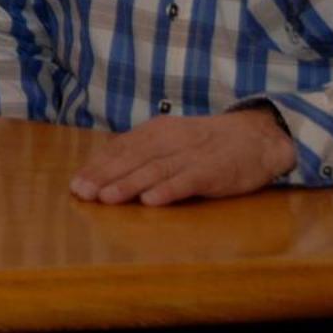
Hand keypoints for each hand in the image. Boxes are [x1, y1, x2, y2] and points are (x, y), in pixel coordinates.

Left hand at [69, 108, 294, 205]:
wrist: (257, 137)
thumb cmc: (207, 143)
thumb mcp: (172, 139)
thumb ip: (143, 152)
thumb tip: (104, 169)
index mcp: (157, 131)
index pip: (120, 148)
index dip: (97, 167)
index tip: (75, 184)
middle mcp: (170, 140)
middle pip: (132, 159)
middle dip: (104, 177)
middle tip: (82, 193)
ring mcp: (192, 155)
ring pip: (155, 170)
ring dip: (128, 185)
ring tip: (106, 198)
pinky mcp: (213, 171)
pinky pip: (188, 181)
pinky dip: (169, 190)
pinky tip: (151, 201)